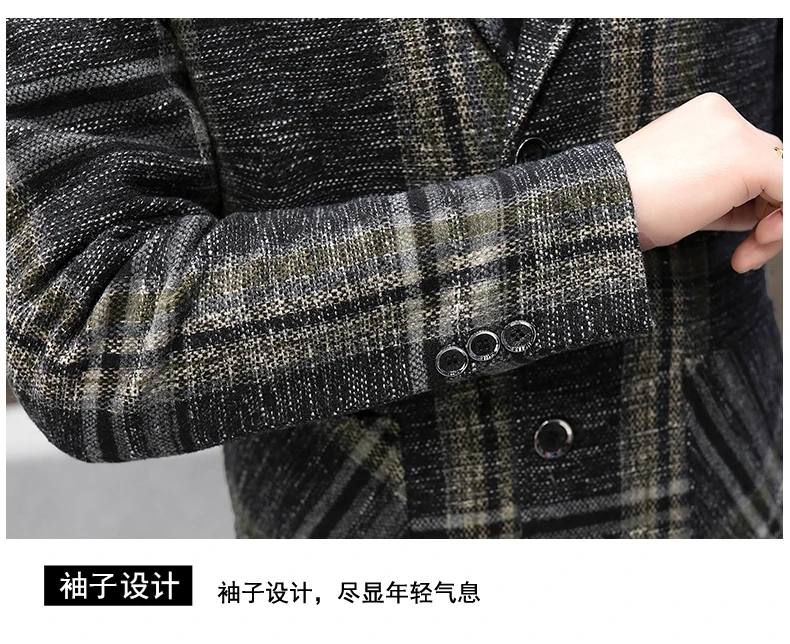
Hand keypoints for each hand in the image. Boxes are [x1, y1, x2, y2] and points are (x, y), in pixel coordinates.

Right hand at [614, 92, 782, 271]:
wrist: (602, 206)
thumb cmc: (628, 207)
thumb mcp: (684, 194)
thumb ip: (725, 193)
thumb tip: (764, 213)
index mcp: (704, 119)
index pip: (749, 160)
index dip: (753, 205)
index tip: (742, 240)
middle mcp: (723, 116)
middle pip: (771, 168)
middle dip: (767, 217)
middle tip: (748, 252)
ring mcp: (735, 132)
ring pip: (783, 180)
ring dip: (774, 225)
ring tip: (748, 253)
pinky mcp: (746, 157)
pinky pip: (788, 189)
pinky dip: (781, 223)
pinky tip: (759, 244)